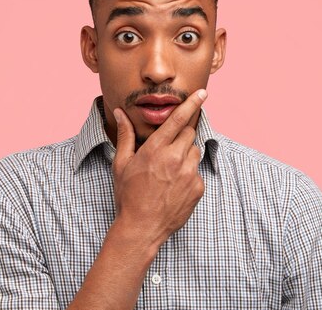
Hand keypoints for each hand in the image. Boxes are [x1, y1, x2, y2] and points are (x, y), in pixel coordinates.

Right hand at [111, 89, 207, 248]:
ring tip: (168, 172)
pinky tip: (174, 187)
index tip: (202, 93)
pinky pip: (197, 172)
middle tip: (167, 151)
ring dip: (185, 155)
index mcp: (155, 149)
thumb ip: (125, 135)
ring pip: (194, 152)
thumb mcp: (121, 164)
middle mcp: (175, 159)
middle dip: (181, 136)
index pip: (178, 119)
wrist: (141, 228)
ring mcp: (189, 174)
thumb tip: (119, 113)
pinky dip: (188, 175)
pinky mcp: (198, 188)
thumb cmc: (128, 195)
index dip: (192, 103)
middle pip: (189, 133)